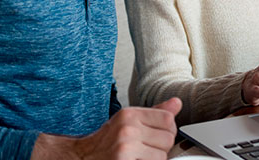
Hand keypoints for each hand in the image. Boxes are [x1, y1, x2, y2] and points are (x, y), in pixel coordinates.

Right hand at [31, 97, 181, 159]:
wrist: (81, 158)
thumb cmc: (107, 141)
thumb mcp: (128, 121)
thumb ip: (155, 113)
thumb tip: (177, 103)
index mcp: (129, 114)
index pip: (167, 119)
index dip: (168, 130)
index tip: (158, 135)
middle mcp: (127, 129)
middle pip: (168, 139)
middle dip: (162, 147)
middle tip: (146, 149)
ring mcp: (125, 148)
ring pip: (162, 156)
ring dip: (154, 159)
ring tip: (140, 157)